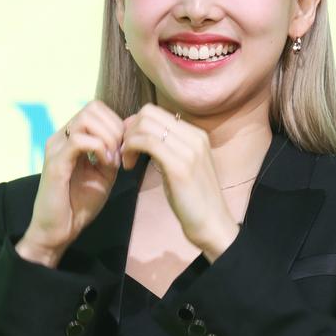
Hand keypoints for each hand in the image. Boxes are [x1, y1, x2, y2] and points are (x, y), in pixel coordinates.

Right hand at [22, 100, 123, 258]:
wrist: (58, 231)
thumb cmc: (78, 204)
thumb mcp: (103, 175)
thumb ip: (113, 153)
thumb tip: (127, 137)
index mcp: (71, 138)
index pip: (95, 109)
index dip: (115, 122)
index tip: (123, 147)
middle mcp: (61, 138)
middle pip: (92, 108)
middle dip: (115, 128)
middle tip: (120, 153)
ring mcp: (56, 148)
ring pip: (86, 119)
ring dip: (108, 137)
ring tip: (112, 159)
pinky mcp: (55, 163)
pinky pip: (79, 141)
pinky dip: (99, 148)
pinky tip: (106, 164)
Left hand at [120, 103, 237, 251]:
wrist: (212, 223)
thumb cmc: (193, 199)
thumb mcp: (181, 166)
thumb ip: (167, 148)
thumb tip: (142, 136)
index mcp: (196, 134)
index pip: (156, 112)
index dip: (135, 125)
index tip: (128, 144)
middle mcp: (194, 136)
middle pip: (148, 113)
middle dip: (128, 130)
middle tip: (123, 152)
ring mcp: (189, 149)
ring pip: (145, 126)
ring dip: (127, 142)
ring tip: (127, 161)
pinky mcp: (180, 165)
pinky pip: (148, 143)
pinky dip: (131, 150)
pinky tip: (129, 166)